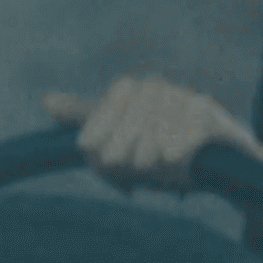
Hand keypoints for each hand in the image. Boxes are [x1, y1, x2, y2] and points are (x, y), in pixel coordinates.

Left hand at [43, 79, 262, 194]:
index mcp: (136, 92)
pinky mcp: (214, 119)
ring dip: (150, 145)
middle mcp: (161, 91)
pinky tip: (170, 159)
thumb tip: (46, 102)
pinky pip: (191, 127)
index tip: (89, 151)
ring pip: (161, 119)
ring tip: (146, 165)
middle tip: (117, 167)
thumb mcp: (119, 142)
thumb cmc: (160, 156)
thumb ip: (86, 120)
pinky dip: (180, 144)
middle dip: (122, 140)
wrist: (216, 172)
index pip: (112, 101)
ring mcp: (188, 103)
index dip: (100, 125)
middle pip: (135, 111)